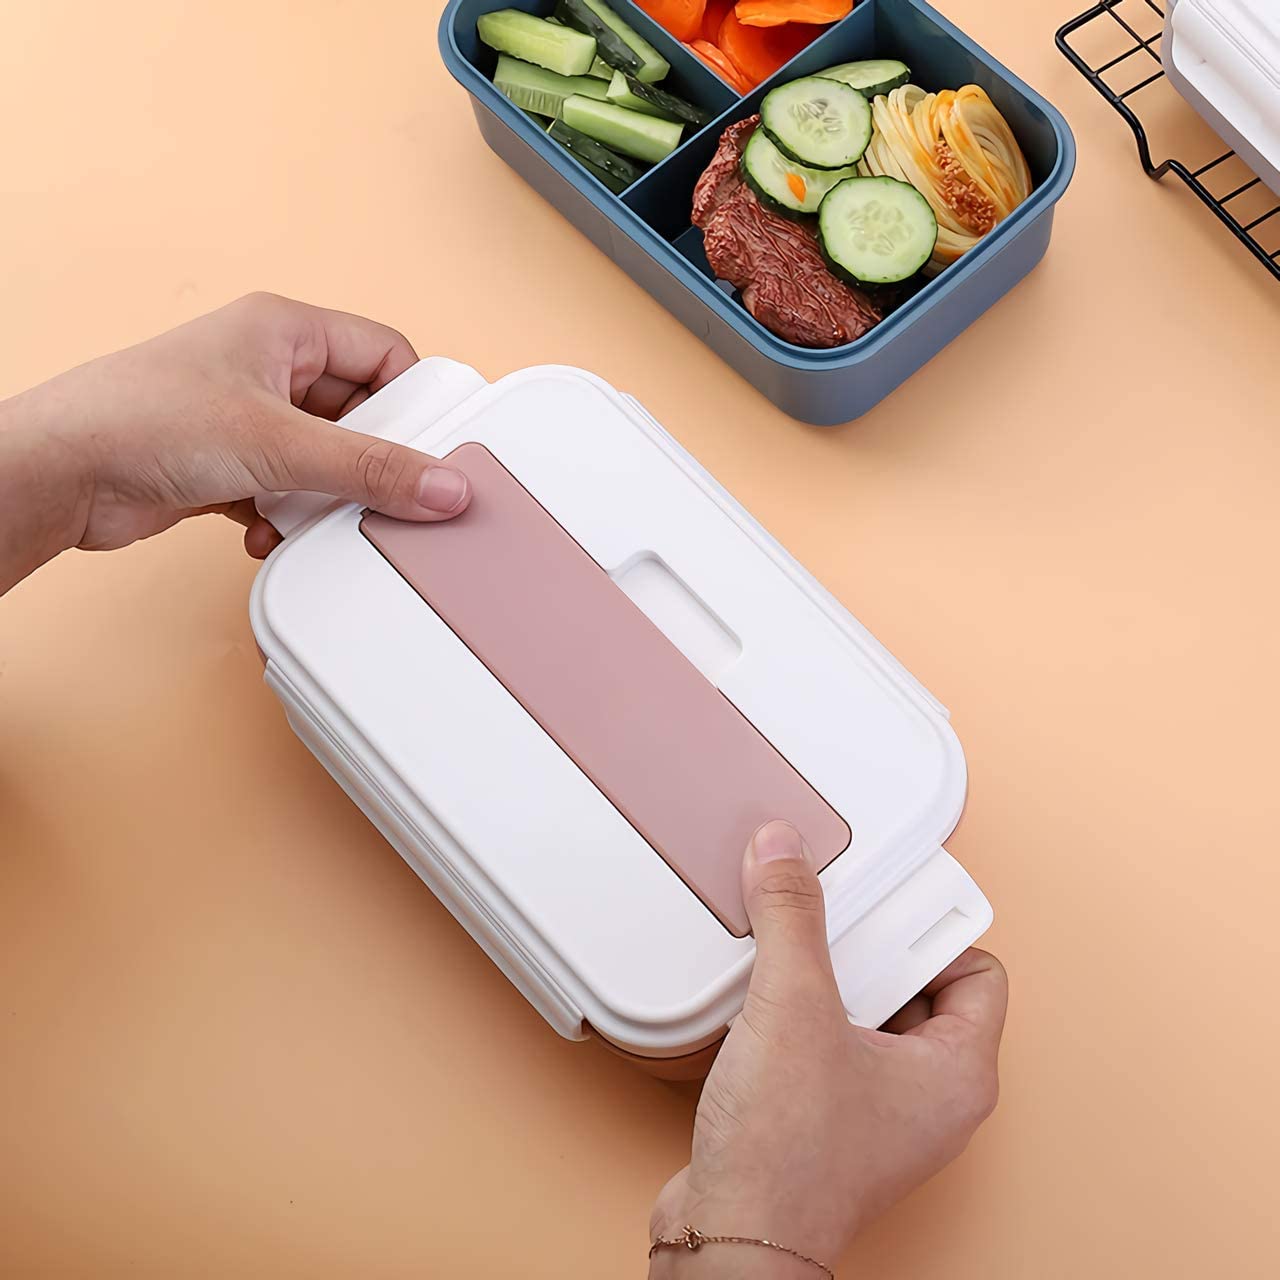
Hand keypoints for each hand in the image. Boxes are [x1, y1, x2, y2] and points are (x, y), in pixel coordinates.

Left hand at [0, 292, 470, 593]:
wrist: (60, 475)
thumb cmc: (140, 419)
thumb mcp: (280, 446)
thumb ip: (371, 469)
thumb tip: (442, 484)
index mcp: (285, 329)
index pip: (385, 354)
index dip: (414, 402)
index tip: (434, 450)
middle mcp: (269, 367)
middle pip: (359, 414)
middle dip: (367, 462)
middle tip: (380, 493)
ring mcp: (248, 417)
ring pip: (325, 459)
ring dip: (324, 497)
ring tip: (312, 513)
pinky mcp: (229, 464)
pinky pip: (289, 490)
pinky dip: (288, 517)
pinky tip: (270, 530)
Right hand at [649, 821, 1006, 1277]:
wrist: (730, 1233)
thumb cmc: (789, 1160)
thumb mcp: (794, 1006)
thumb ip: (791, 917)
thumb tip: (786, 854)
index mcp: (957, 1072)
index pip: (975, 967)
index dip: (928, 925)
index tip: (881, 895)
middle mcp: (928, 1095)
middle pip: (914, 981)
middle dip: (866, 946)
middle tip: (827, 922)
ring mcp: (879, 1110)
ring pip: (866, 1012)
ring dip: (826, 978)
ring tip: (789, 957)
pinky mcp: (829, 1117)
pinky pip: (827, 1041)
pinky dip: (799, 1015)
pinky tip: (762, 1001)